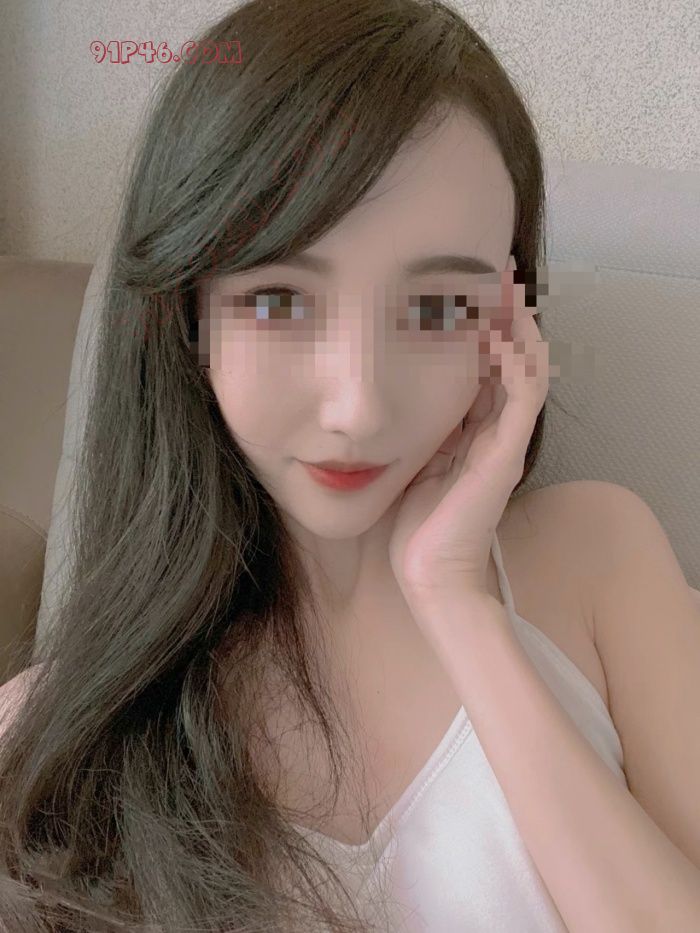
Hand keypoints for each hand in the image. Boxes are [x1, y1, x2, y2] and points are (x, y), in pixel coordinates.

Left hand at [388, 276, 551, 609]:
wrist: (428, 573)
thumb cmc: (416, 525)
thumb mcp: (412, 462)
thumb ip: (413, 431)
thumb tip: (384, 399)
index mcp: (472, 431)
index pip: (483, 367)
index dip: (478, 328)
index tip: (459, 289)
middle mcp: (495, 431)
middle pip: (509, 359)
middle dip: (503, 315)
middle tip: (493, 273)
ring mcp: (505, 441)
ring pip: (525, 368)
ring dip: (517, 326)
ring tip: (505, 287)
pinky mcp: (507, 453)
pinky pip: (524, 395)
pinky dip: (518, 360)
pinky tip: (503, 330)